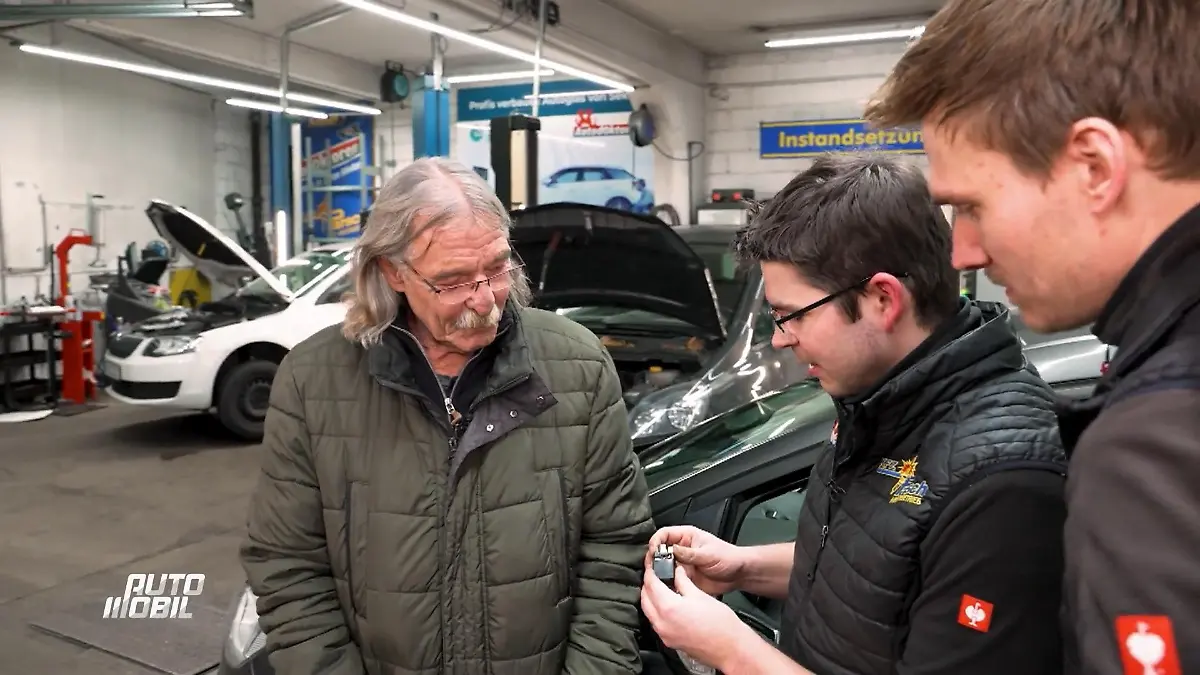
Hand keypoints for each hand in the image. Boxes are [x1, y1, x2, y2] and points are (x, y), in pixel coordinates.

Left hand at [641, 564, 758, 672]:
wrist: (730, 648)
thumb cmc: (720, 624)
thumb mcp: (700, 595)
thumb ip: (683, 581)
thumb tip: (677, 572)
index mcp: (668, 608)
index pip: (650, 584)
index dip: (650, 572)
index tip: (651, 565)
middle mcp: (662, 623)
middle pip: (645, 598)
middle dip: (648, 585)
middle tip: (655, 574)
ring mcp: (665, 634)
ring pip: (648, 612)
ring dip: (651, 598)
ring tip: (661, 588)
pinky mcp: (670, 641)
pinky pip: (656, 623)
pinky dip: (657, 611)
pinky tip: (667, 605)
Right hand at [645, 525, 745, 595]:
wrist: (738, 574)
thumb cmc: (728, 557)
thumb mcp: (708, 554)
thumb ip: (689, 553)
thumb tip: (672, 550)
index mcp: (686, 536)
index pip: (664, 534)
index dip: (656, 541)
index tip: (653, 551)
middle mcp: (681, 550)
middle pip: (659, 551)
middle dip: (654, 558)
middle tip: (653, 567)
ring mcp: (682, 564)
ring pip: (662, 566)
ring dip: (659, 572)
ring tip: (659, 577)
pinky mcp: (683, 578)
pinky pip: (670, 580)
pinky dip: (666, 583)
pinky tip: (667, 586)